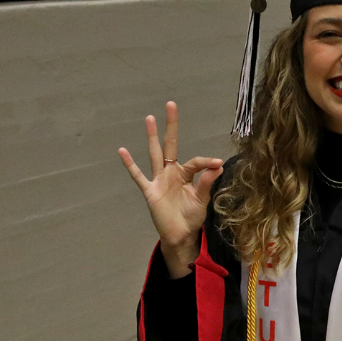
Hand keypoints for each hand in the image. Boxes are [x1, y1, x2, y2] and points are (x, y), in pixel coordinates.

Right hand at [117, 101, 224, 277]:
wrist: (180, 235)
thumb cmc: (191, 217)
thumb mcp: (202, 200)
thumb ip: (207, 183)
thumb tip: (218, 165)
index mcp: (186, 174)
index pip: (196, 162)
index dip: (206, 162)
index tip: (218, 163)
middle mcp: (171, 173)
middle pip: (170, 145)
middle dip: (171, 126)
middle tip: (171, 105)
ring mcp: (159, 180)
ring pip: (155, 154)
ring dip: (152, 136)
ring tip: (150, 118)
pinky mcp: (150, 191)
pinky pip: (138, 176)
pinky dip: (131, 164)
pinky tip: (123, 150)